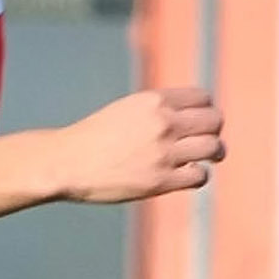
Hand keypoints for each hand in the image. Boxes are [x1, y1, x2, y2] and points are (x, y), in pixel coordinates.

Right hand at [61, 87, 222, 204]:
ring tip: (209, 158)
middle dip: (213, 130)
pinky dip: (198, 175)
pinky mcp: (160, 180)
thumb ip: (155, 111)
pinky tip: (186, 175)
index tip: (199, 121)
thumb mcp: (124, 111)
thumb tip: (188, 118)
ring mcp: (163, 152)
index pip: (203, 98)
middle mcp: (162, 123)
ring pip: (213, 148)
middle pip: (214, 121)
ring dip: (214, 153)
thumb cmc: (90, 138)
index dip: (205, 109)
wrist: (64, 164)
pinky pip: (199, 176)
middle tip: (205, 140)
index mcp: (153, 101)